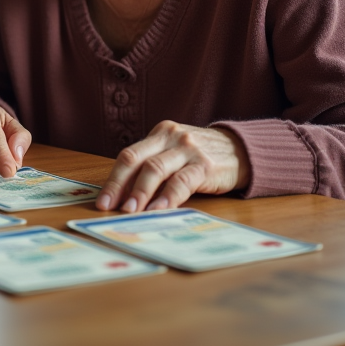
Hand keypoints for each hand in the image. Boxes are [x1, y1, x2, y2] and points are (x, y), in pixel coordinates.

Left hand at [95, 121, 250, 212]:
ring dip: (140, 193)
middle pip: (135, 160)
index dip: (113, 179)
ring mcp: (188, 149)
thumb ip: (153, 168)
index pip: (129, 156)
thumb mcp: (175, 154)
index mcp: (159, 134)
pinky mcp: (205, 165)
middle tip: (108, 207)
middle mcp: (171, 137)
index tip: (102, 201)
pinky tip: (158, 210)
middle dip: (119, 186)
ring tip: (130, 211)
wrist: (242, 150)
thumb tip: (124, 198)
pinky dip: (168, 197)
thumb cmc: (201, 156)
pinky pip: (181, 182)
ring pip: (155, 170)